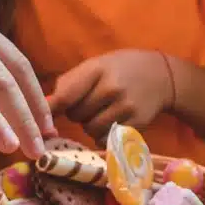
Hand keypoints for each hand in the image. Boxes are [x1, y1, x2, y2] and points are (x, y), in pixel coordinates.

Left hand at [48, 50, 174, 140]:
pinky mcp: (136, 125)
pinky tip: (111, 121)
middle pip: (76, 116)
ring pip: (90, 130)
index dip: (51, 110)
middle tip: (90, 103)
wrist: (162, 76)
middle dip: (78, 113)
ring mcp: (126, 108)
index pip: (66, 95)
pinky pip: (105, 140)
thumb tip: (45, 107)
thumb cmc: (121, 69)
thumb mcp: (96, 65)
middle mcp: (112, 89)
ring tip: (102, 112)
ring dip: (90, 125)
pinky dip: (103, 135)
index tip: (41, 120)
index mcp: (98, 69)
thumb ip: (70, 83)